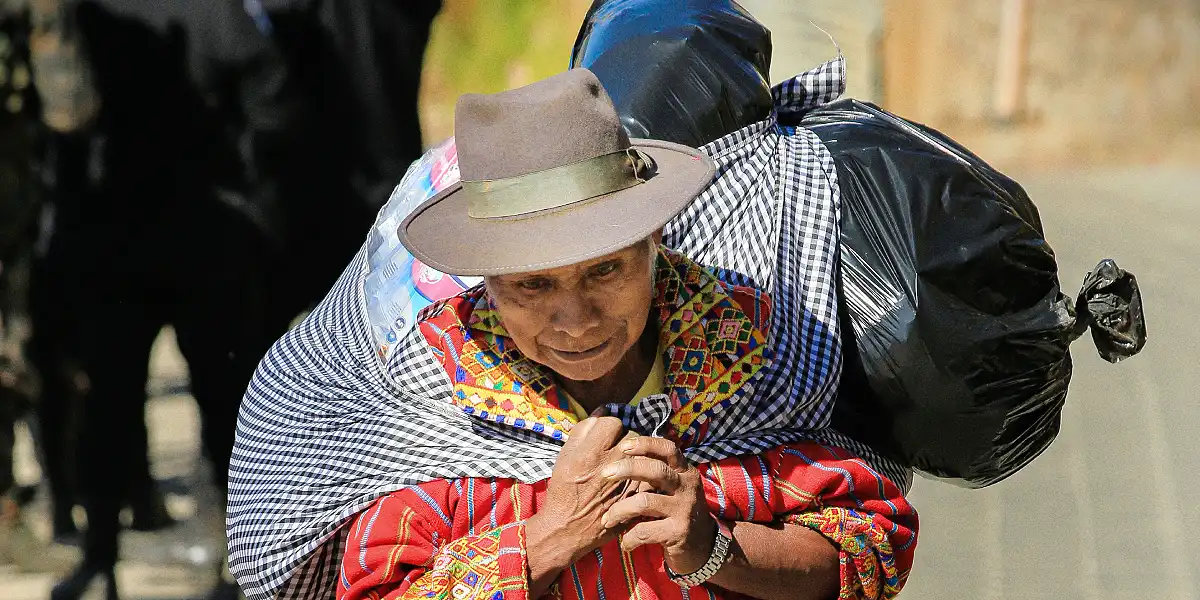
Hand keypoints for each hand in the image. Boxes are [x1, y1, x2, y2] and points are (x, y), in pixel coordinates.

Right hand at [525, 410, 639, 590]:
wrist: (568, 528)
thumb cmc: (564, 490)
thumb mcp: (565, 456)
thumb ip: (583, 431)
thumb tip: (600, 413)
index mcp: (591, 453)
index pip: (614, 422)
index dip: (609, 425)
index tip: (605, 434)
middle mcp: (612, 465)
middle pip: (632, 436)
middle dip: (626, 439)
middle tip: (617, 447)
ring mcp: (627, 481)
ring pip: (643, 454)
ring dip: (638, 454)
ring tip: (628, 461)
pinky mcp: (636, 495)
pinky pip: (649, 474)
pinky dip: (645, 472)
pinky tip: (636, 476)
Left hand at [599, 436, 716, 575]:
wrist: (703, 546)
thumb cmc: (677, 512)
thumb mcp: (674, 488)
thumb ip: (656, 473)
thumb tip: (623, 452)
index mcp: (685, 472)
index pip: (668, 449)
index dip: (646, 444)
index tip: (624, 446)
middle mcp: (687, 487)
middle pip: (656, 470)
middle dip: (627, 469)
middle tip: (605, 474)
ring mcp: (684, 510)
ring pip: (644, 502)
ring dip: (619, 511)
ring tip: (607, 520)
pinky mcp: (679, 533)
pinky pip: (644, 531)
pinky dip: (629, 538)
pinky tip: (625, 544)